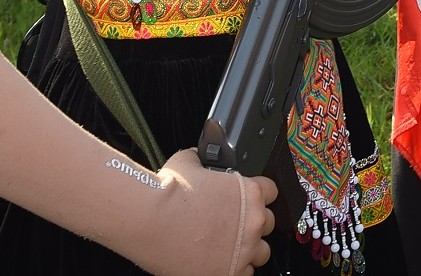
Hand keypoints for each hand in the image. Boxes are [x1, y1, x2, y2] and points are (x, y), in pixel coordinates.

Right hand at [133, 149, 276, 275]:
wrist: (149, 219)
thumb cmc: (166, 191)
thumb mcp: (188, 161)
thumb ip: (203, 161)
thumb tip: (199, 157)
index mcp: (249, 192)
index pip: (271, 191)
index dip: (259, 194)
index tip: (247, 200)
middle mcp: (252, 221)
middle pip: (268, 223)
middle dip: (253, 223)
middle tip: (234, 224)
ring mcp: (243, 250)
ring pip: (261, 252)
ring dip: (248, 249)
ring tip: (229, 247)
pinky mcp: (228, 272)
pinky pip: (245, 274)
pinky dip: (235, 269)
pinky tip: (220, 262)